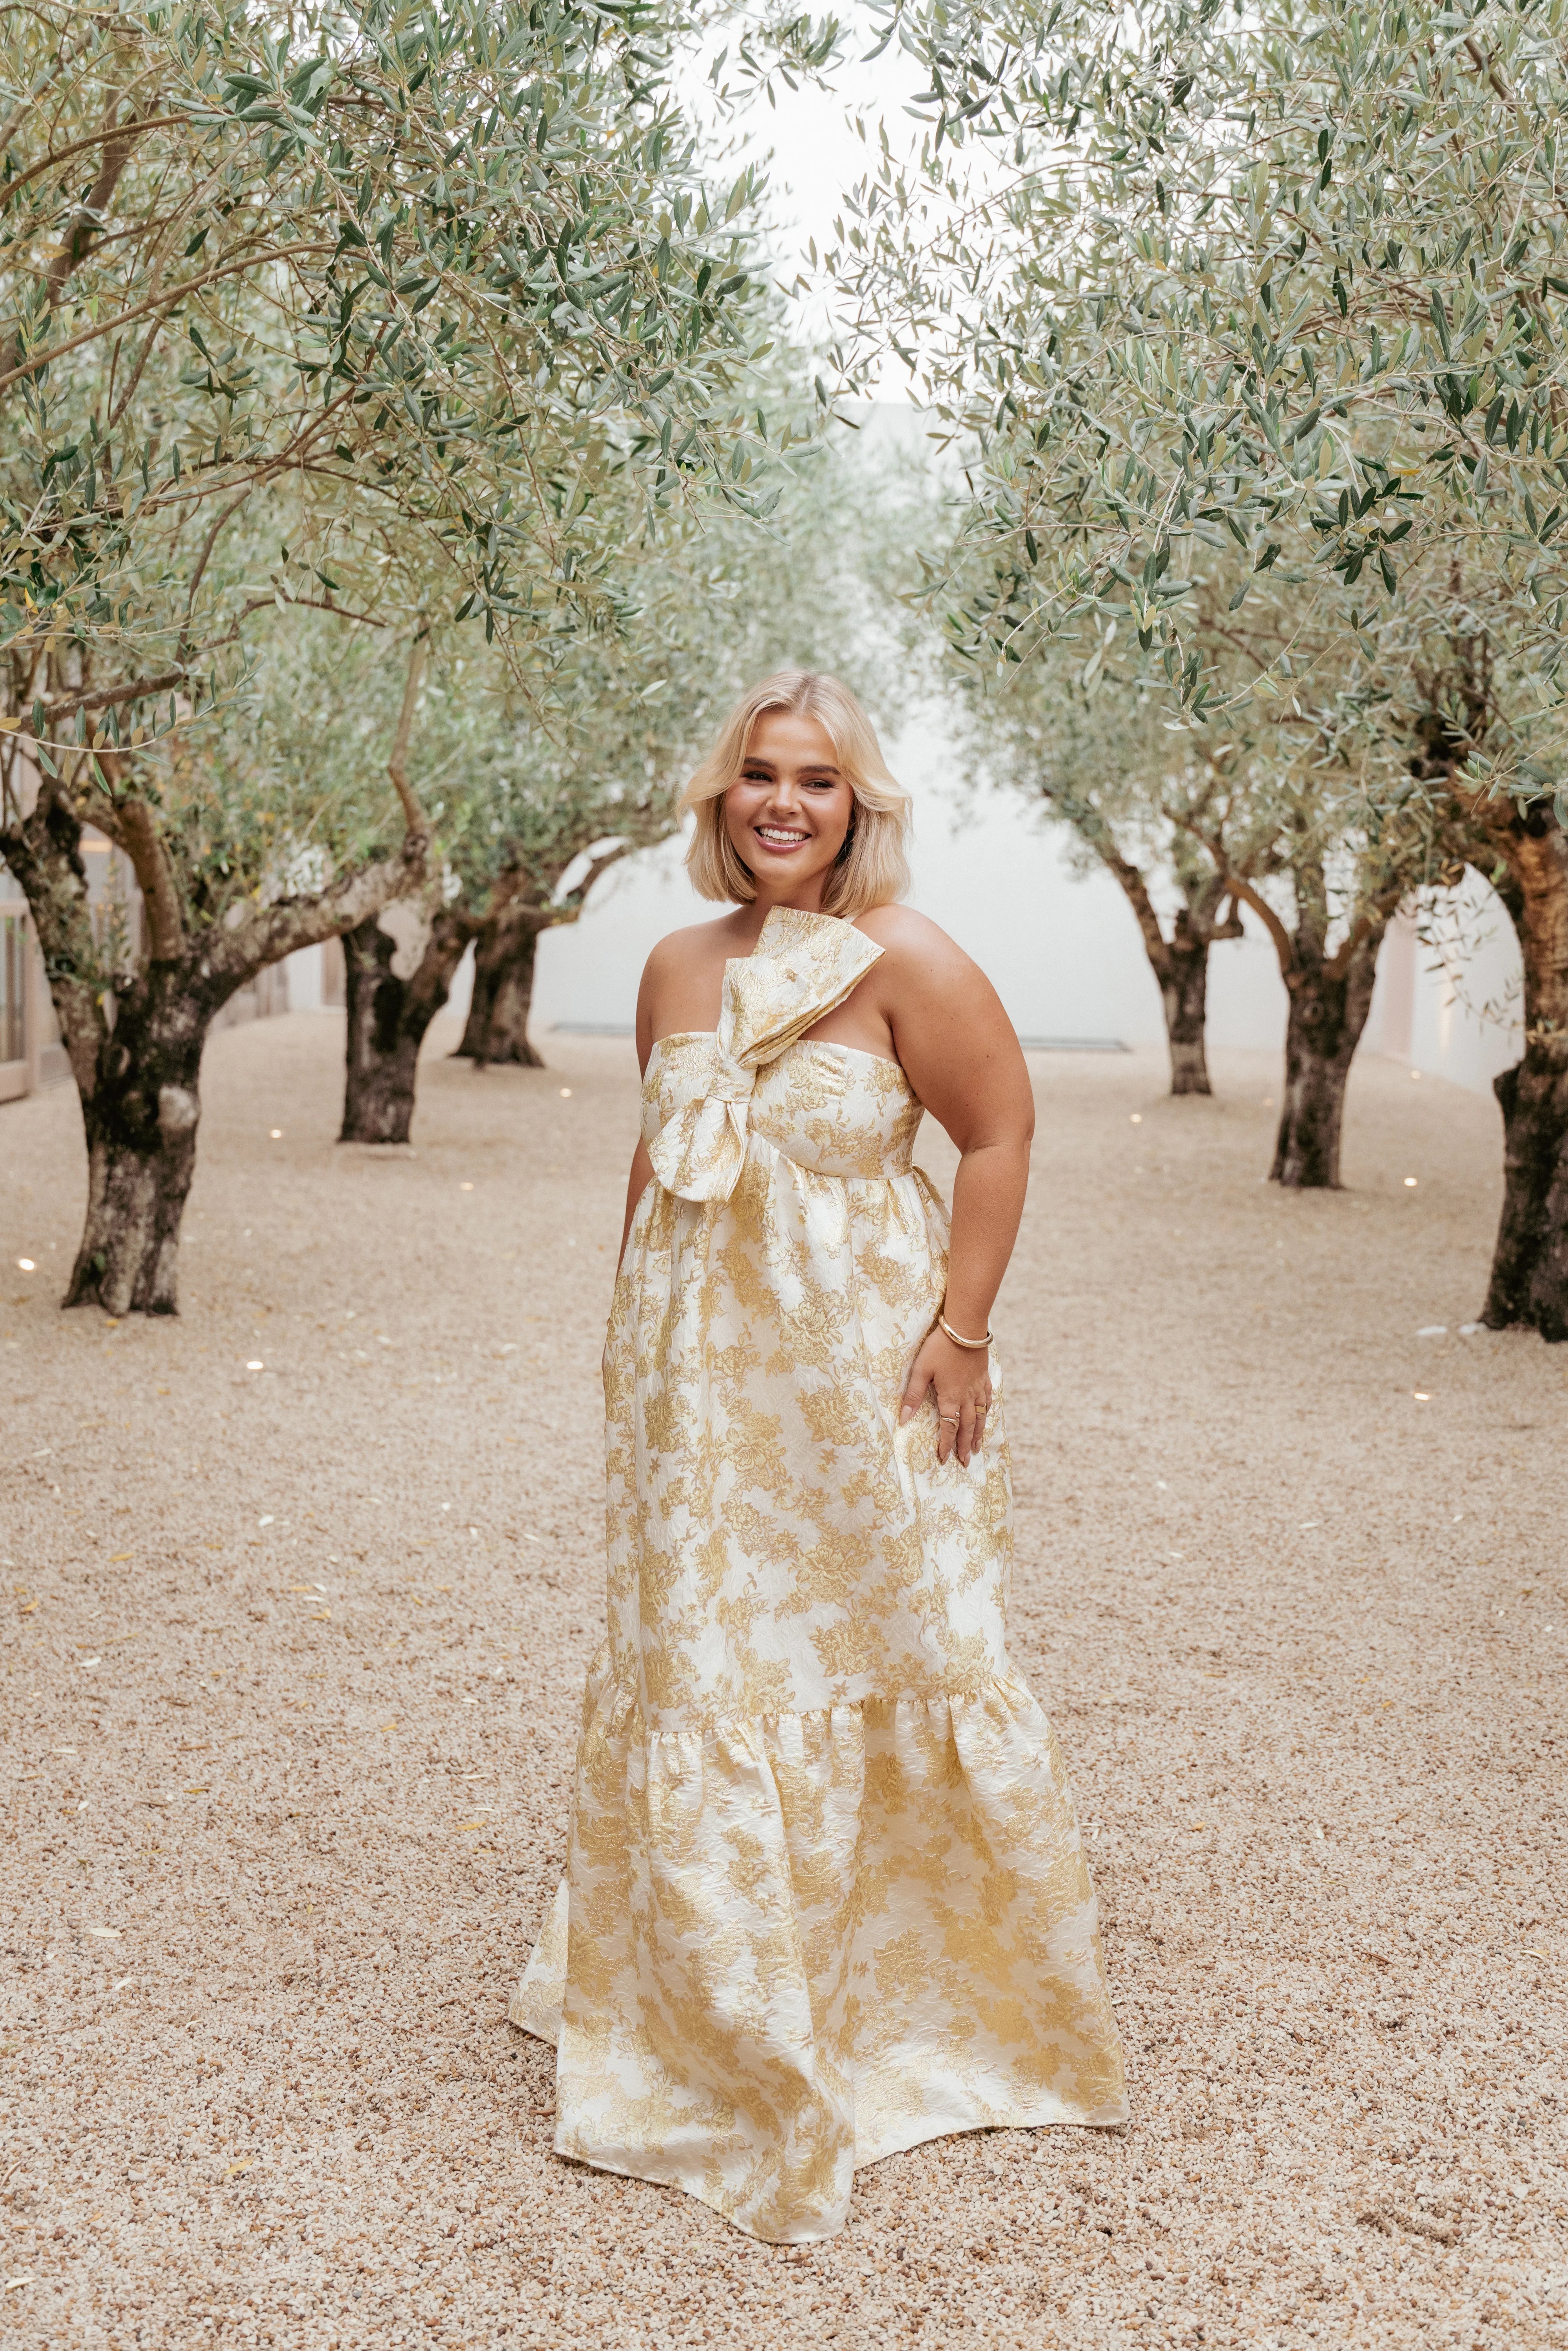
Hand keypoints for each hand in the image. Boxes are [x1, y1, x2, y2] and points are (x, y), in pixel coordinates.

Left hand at [899, 1325, 991, 1465]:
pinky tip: (987, 1417)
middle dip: (964, 1446)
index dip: (946, 1444)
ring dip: (978, 1434)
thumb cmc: (939, 1347)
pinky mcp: (984, 1377)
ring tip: (977, 1448)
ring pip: (980, 1417)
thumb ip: (913, 1396)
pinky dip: (987, 1413)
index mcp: (950, 1398)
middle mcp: (966, 1397)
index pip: (949, 1428)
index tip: (945, 1458)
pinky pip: (988, 1400)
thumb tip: (903, 1420)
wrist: (965, 1328)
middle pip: (967, 1427)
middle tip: (965, 1462)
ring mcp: (978, 1387)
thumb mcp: (920, 1370)